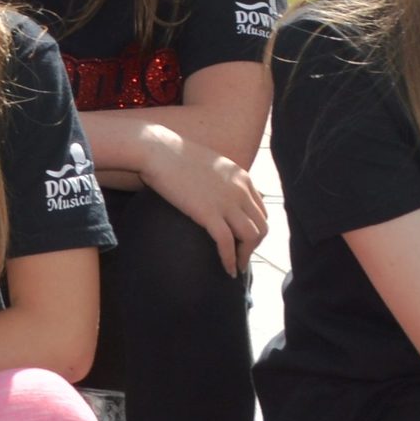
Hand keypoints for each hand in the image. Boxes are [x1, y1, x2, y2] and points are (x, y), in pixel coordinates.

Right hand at [139, 127, 268, 274]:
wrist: (158, 150)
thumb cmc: (175, 155)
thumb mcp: (210, 164)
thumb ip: (222, 179)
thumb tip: (219, 193)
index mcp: (243, 178)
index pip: (261, 211)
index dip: (256, 229)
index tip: (244, 241)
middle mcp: (241, 190)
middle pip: (261, 226)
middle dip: (254, 245)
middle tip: (241, 256)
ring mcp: (226, 202)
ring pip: (251, 237)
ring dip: (245, 255)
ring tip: (236, 266)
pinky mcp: (209, 213)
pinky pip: (227, 243)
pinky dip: (229, 260)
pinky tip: (226, 269)